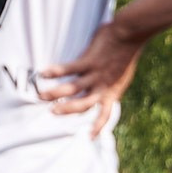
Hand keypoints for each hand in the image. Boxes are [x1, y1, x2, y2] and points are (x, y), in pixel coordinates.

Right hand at [39, 22, 144, 137]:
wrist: (131, 35)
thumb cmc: (125, 51)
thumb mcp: (121, 74)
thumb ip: (110, 81)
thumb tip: (101, 84)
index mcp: (112, 92)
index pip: (104, 114)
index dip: (97, 127)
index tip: (89, 138)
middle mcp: (103, 87)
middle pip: (83, 106)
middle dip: (66, 110)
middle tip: (52, 111)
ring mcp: (96, 75)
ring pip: (72, 89)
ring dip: (55, 93)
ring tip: (41, 96)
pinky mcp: (90, 61)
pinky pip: (69, 69)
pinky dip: (55, 71)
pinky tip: (42, 72)